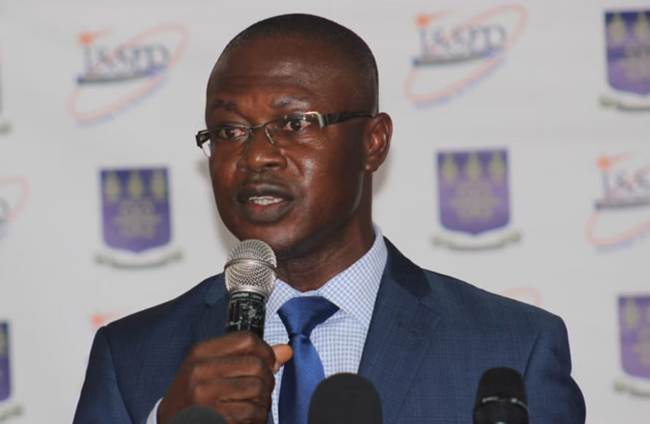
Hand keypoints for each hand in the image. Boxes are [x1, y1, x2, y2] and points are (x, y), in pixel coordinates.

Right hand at [157, 332, 292, 423]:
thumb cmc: (194, 395)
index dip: (266, 351)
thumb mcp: (213, 369)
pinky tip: (248, 418)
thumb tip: (286, 351)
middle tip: (263, 388)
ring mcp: (204, 396)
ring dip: (264, 401)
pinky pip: (252, 413)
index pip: (247, 339)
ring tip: (255, 404)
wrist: (169, 422)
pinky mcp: (213, 418)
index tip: (270, 362)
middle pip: (256, 365)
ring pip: (258, 390)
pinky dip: (258, 418)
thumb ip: (249, 357)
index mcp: (201, 352)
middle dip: (268, 379)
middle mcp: (200, 371)